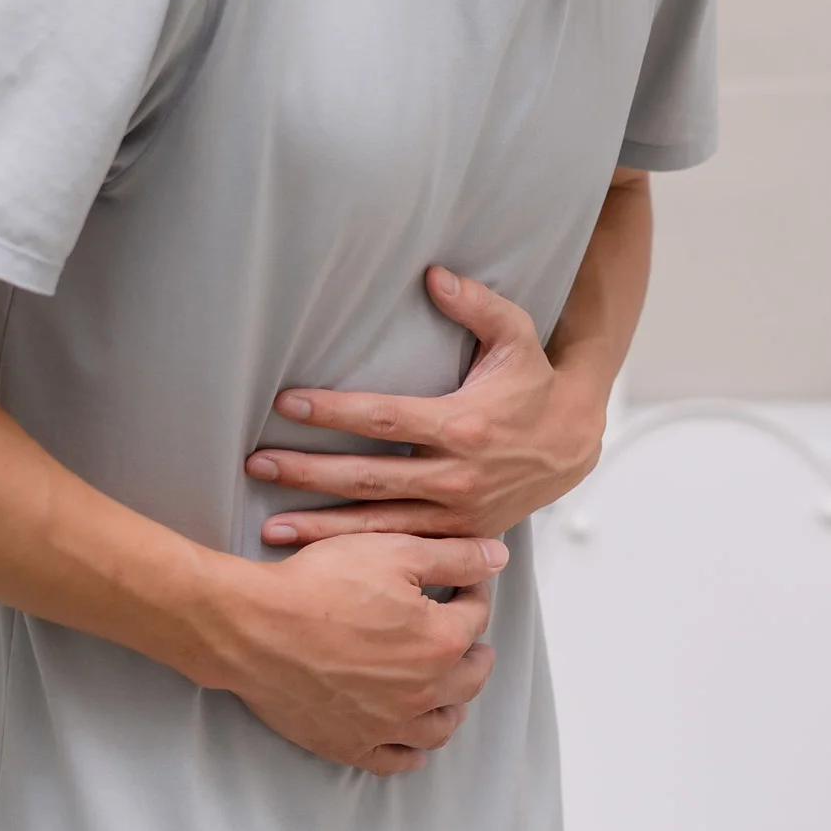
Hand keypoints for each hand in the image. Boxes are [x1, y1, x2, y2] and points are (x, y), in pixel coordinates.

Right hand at [198, 533, 505, 774]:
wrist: (252, 627)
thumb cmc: (318, 584)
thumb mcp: (392, 552)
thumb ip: (454, 557)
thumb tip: (499, 556)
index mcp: (440, 642)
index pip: (478, 617)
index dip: (473, 594)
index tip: (461, 585)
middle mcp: (424, 691)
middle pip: (472, 675)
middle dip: (472, 649)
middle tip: (458, 632)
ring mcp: (389, 725)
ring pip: (443, 724)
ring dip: (452, 700)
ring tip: (442, 680)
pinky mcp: (352, 745)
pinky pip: (399, 760)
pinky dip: (413, 748)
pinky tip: (411, 731)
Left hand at [246, 266, 607, 544]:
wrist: (574, 441)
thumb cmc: (534, 383)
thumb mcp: (516, 335)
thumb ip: (476, 304)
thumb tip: (433, 274)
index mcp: (463, 425)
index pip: (384, 419)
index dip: (334, 411)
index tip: (288, 403)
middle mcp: (458, 475)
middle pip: (367, 476)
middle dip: (307, 472)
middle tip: (256, 464)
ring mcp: (458, 513)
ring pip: (378, 525)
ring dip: (321, 527)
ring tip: (268, 527)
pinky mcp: (461, 535)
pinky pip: (403, 548)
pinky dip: (361, 553)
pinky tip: (321, 556)